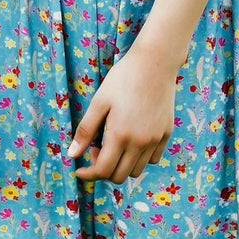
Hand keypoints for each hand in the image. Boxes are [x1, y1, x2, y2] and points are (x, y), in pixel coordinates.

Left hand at [67, 44, 177, 183]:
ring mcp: (155, 140)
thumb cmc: (123, 79)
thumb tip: (72, 154)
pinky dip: (140, 158)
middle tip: (96, 150)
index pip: (103, 170)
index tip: (79, 170)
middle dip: (103, 170)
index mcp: (120, 135)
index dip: (88, 174)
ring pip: (137, 170)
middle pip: (120, 176)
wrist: (155, 63)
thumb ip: (85, 131)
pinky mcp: (166, 133)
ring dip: (122, 166)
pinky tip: (132, 141)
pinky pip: (153, 159)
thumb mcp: (99, 102)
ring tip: (115, 145)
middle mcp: (140, 142)